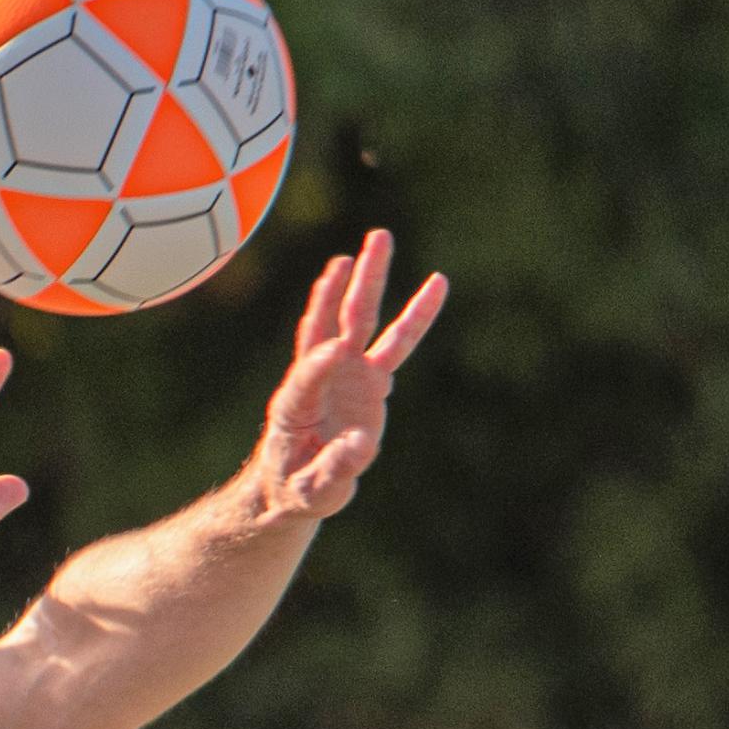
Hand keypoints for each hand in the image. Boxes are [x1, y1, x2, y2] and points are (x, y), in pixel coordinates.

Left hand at [246, 229, 445, 523]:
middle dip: (343, 288)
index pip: (308, 374)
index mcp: (295, 404)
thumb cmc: (295, 487)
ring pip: (361, 320)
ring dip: (371, 280)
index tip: (337, 350)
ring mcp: (346, 374)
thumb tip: (362, 446)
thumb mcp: (311, 491)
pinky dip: (414, 317)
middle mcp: (319, 378)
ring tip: (381, 238)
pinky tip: (435, 286)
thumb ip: (334, 470)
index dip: (320, 364)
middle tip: (357, 250)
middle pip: (331, 324)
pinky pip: (395, 344)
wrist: (294, 482)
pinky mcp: (369, 381)